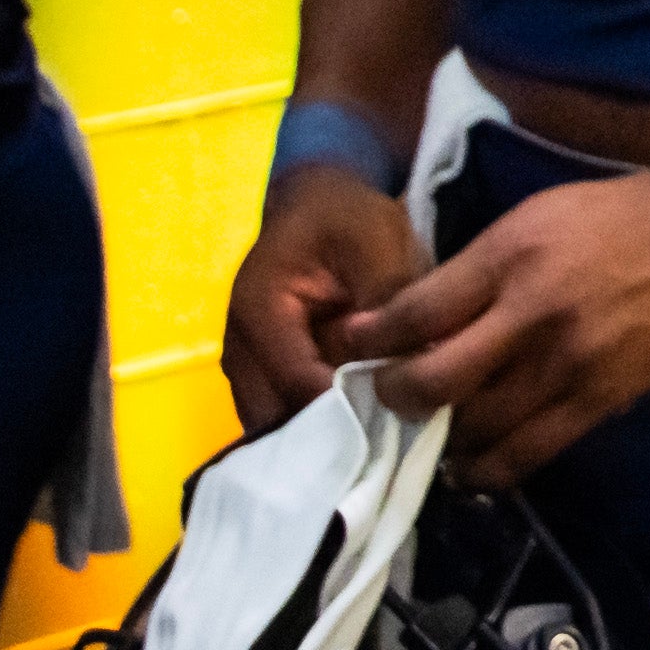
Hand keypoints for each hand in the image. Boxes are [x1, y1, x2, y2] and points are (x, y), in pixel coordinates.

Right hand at [223, 165, 425, 431]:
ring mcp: (245, 367)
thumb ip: (389, 295)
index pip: (298, 383)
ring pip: (278, 426)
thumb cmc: (345, 215)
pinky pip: (285, 417)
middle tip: (389, 445)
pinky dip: (318, 430)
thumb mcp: (377, 237)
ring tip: (378, 444)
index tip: (397, 422)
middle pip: (279, 418)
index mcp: (257, 308)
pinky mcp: (261, 377)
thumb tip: (412, 357)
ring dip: (323, 440)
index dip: (348, 410)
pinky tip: (361, 433)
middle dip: (332, 438)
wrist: (312, 203)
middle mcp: (238, 347)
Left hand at [339, 167, 649, 487]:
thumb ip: (482, 268)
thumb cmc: (619, 218)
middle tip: (387, 399)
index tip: (351, 350)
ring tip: (427, 440)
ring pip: (479, 427)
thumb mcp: (538, 216)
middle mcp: (531, 313)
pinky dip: (492, 468)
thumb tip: (425, 317)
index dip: (371, 339)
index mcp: (511, 255)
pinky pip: (533, 452)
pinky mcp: (603, 398)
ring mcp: (568, 363)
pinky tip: (473, 469)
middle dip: (397, 398)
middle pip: (436, 379)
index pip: (417, 311)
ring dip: (442, 440)